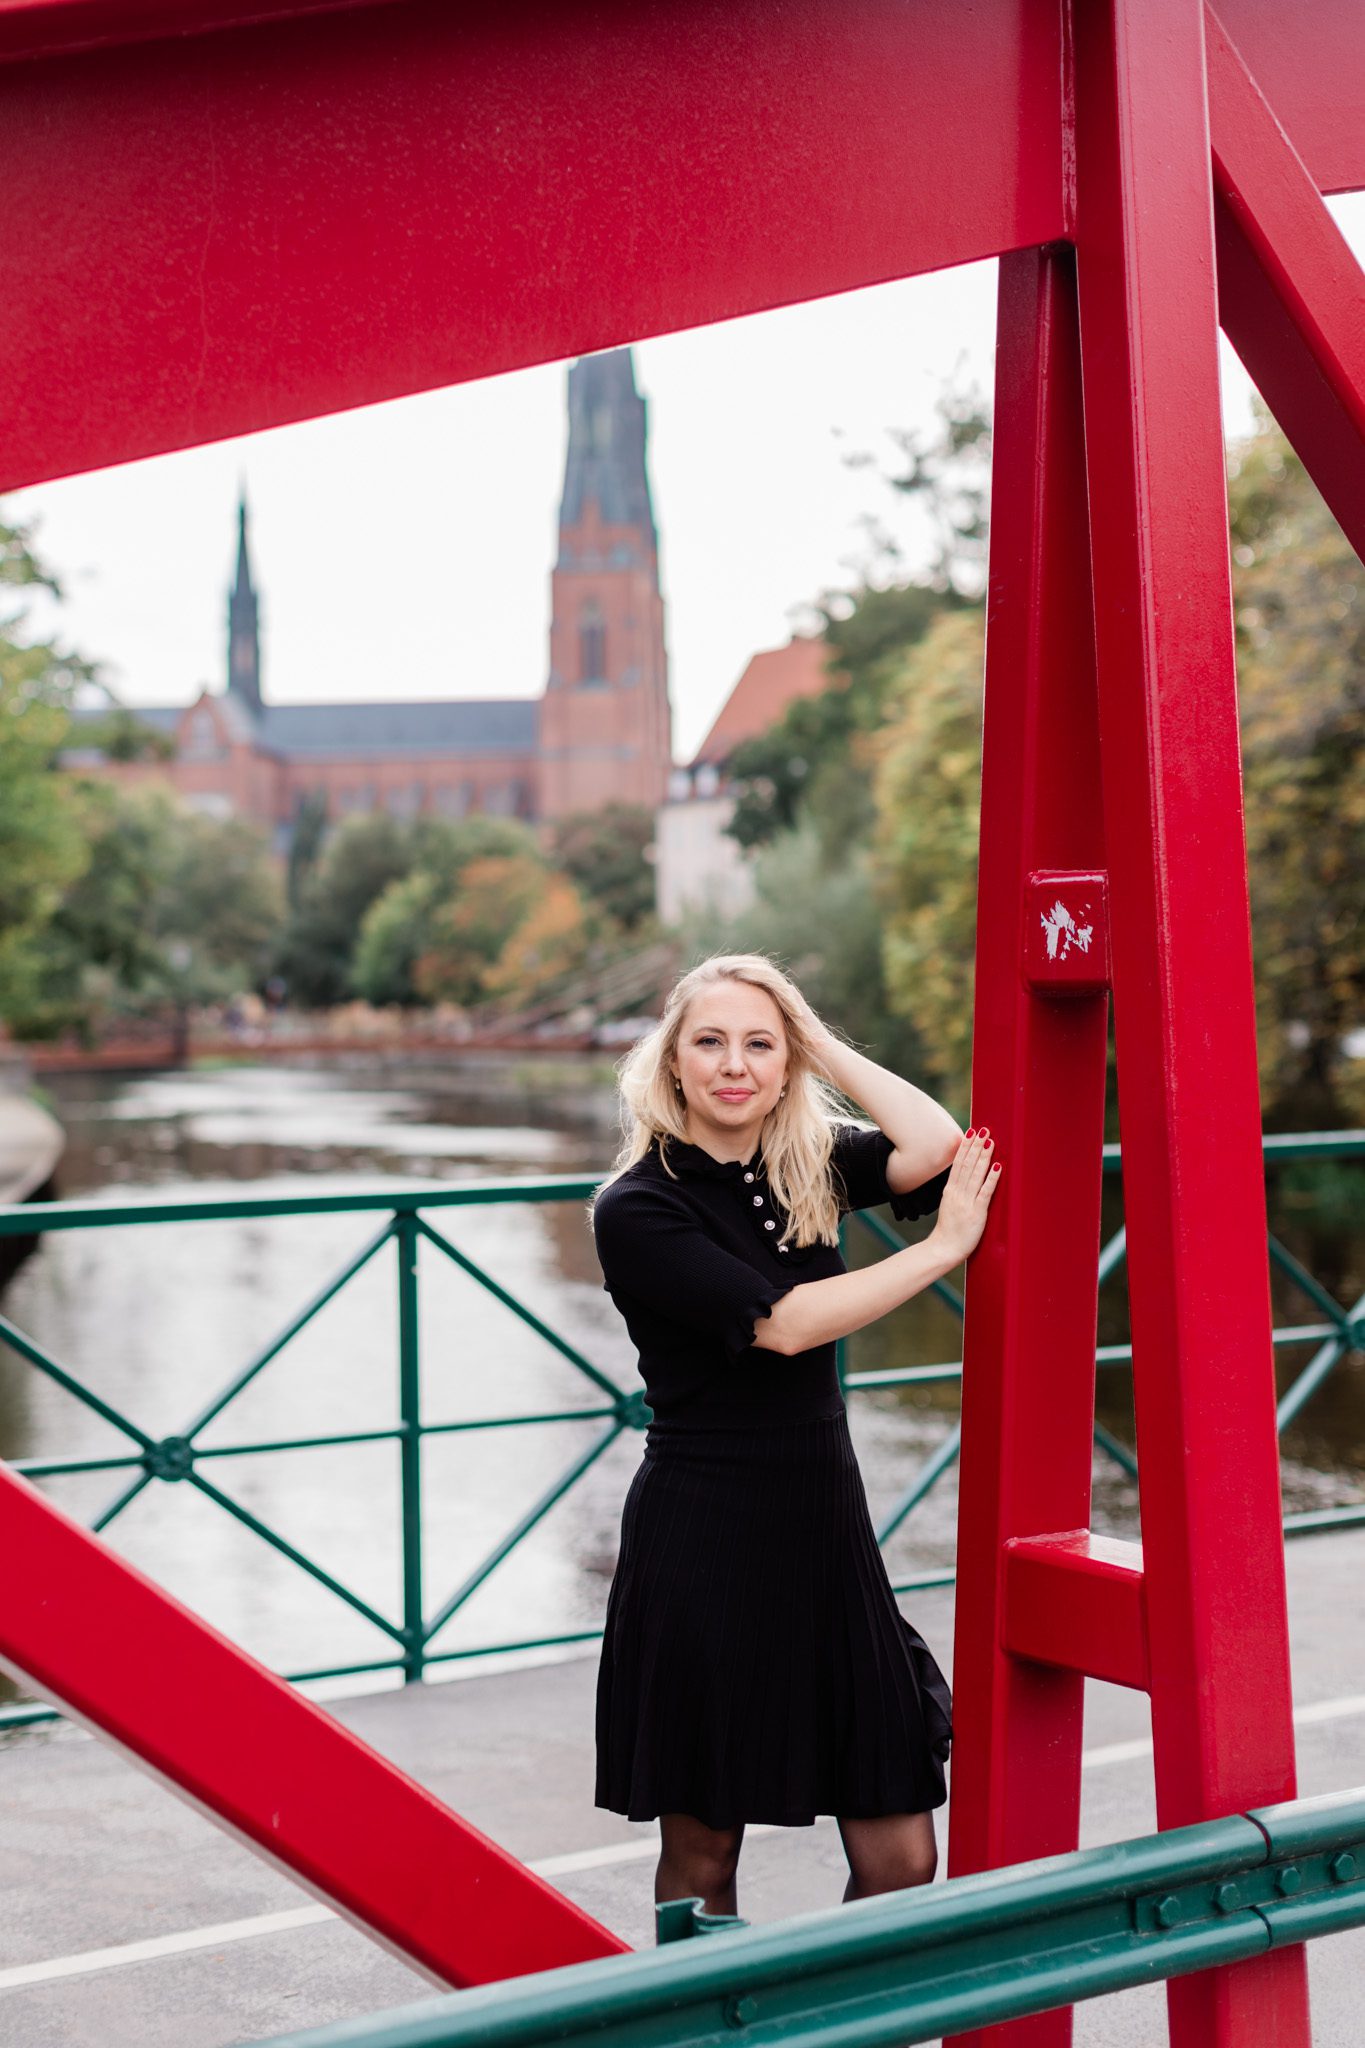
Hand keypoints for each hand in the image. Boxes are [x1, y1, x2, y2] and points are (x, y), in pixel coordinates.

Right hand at [929, 1128, 1001, 1264]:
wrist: (944, 1249)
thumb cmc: (949, 1230)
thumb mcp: (949, 1205)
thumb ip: (956, 1191)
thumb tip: (963, 1178)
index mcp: (950, 1190)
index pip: (958, 1164)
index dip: (966, 1147)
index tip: (971, 1133)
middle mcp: (957, 1193)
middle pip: (966, 1164)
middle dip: (975, 1146)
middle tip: (983, 1130)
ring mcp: (967, 1202)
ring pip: (976, 1174)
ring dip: (984, 1157)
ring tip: (990, 1142)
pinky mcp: (977, 1213)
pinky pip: (985, 1192)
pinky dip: (992, 1178)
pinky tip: (998, 1167)